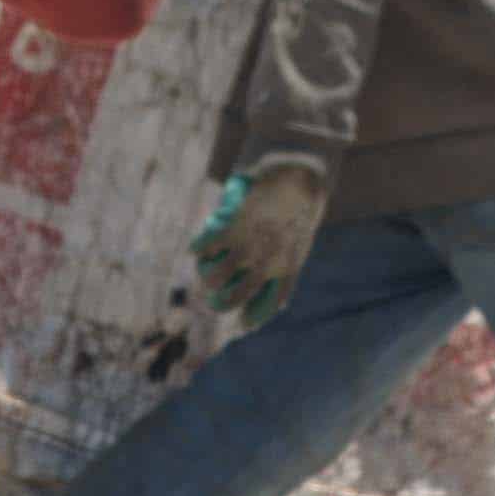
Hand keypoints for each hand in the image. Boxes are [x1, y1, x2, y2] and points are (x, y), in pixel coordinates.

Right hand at [195, 161, 327, 325]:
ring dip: (207, 279)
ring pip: (216, 276)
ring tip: (205, 275)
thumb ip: (288, 268)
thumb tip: (282, 304)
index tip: (244, 324)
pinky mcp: (233, 227)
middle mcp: (267, 262)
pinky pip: (207, 245)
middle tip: (213, 300)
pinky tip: (194, 249)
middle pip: (237, 295)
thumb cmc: (300, 204)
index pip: (271, 302)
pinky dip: (198, 248)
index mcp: (288, 266)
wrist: (298, 171)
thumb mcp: (300, 239)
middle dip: (221, 303)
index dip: (256, 316)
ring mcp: (248, 245)